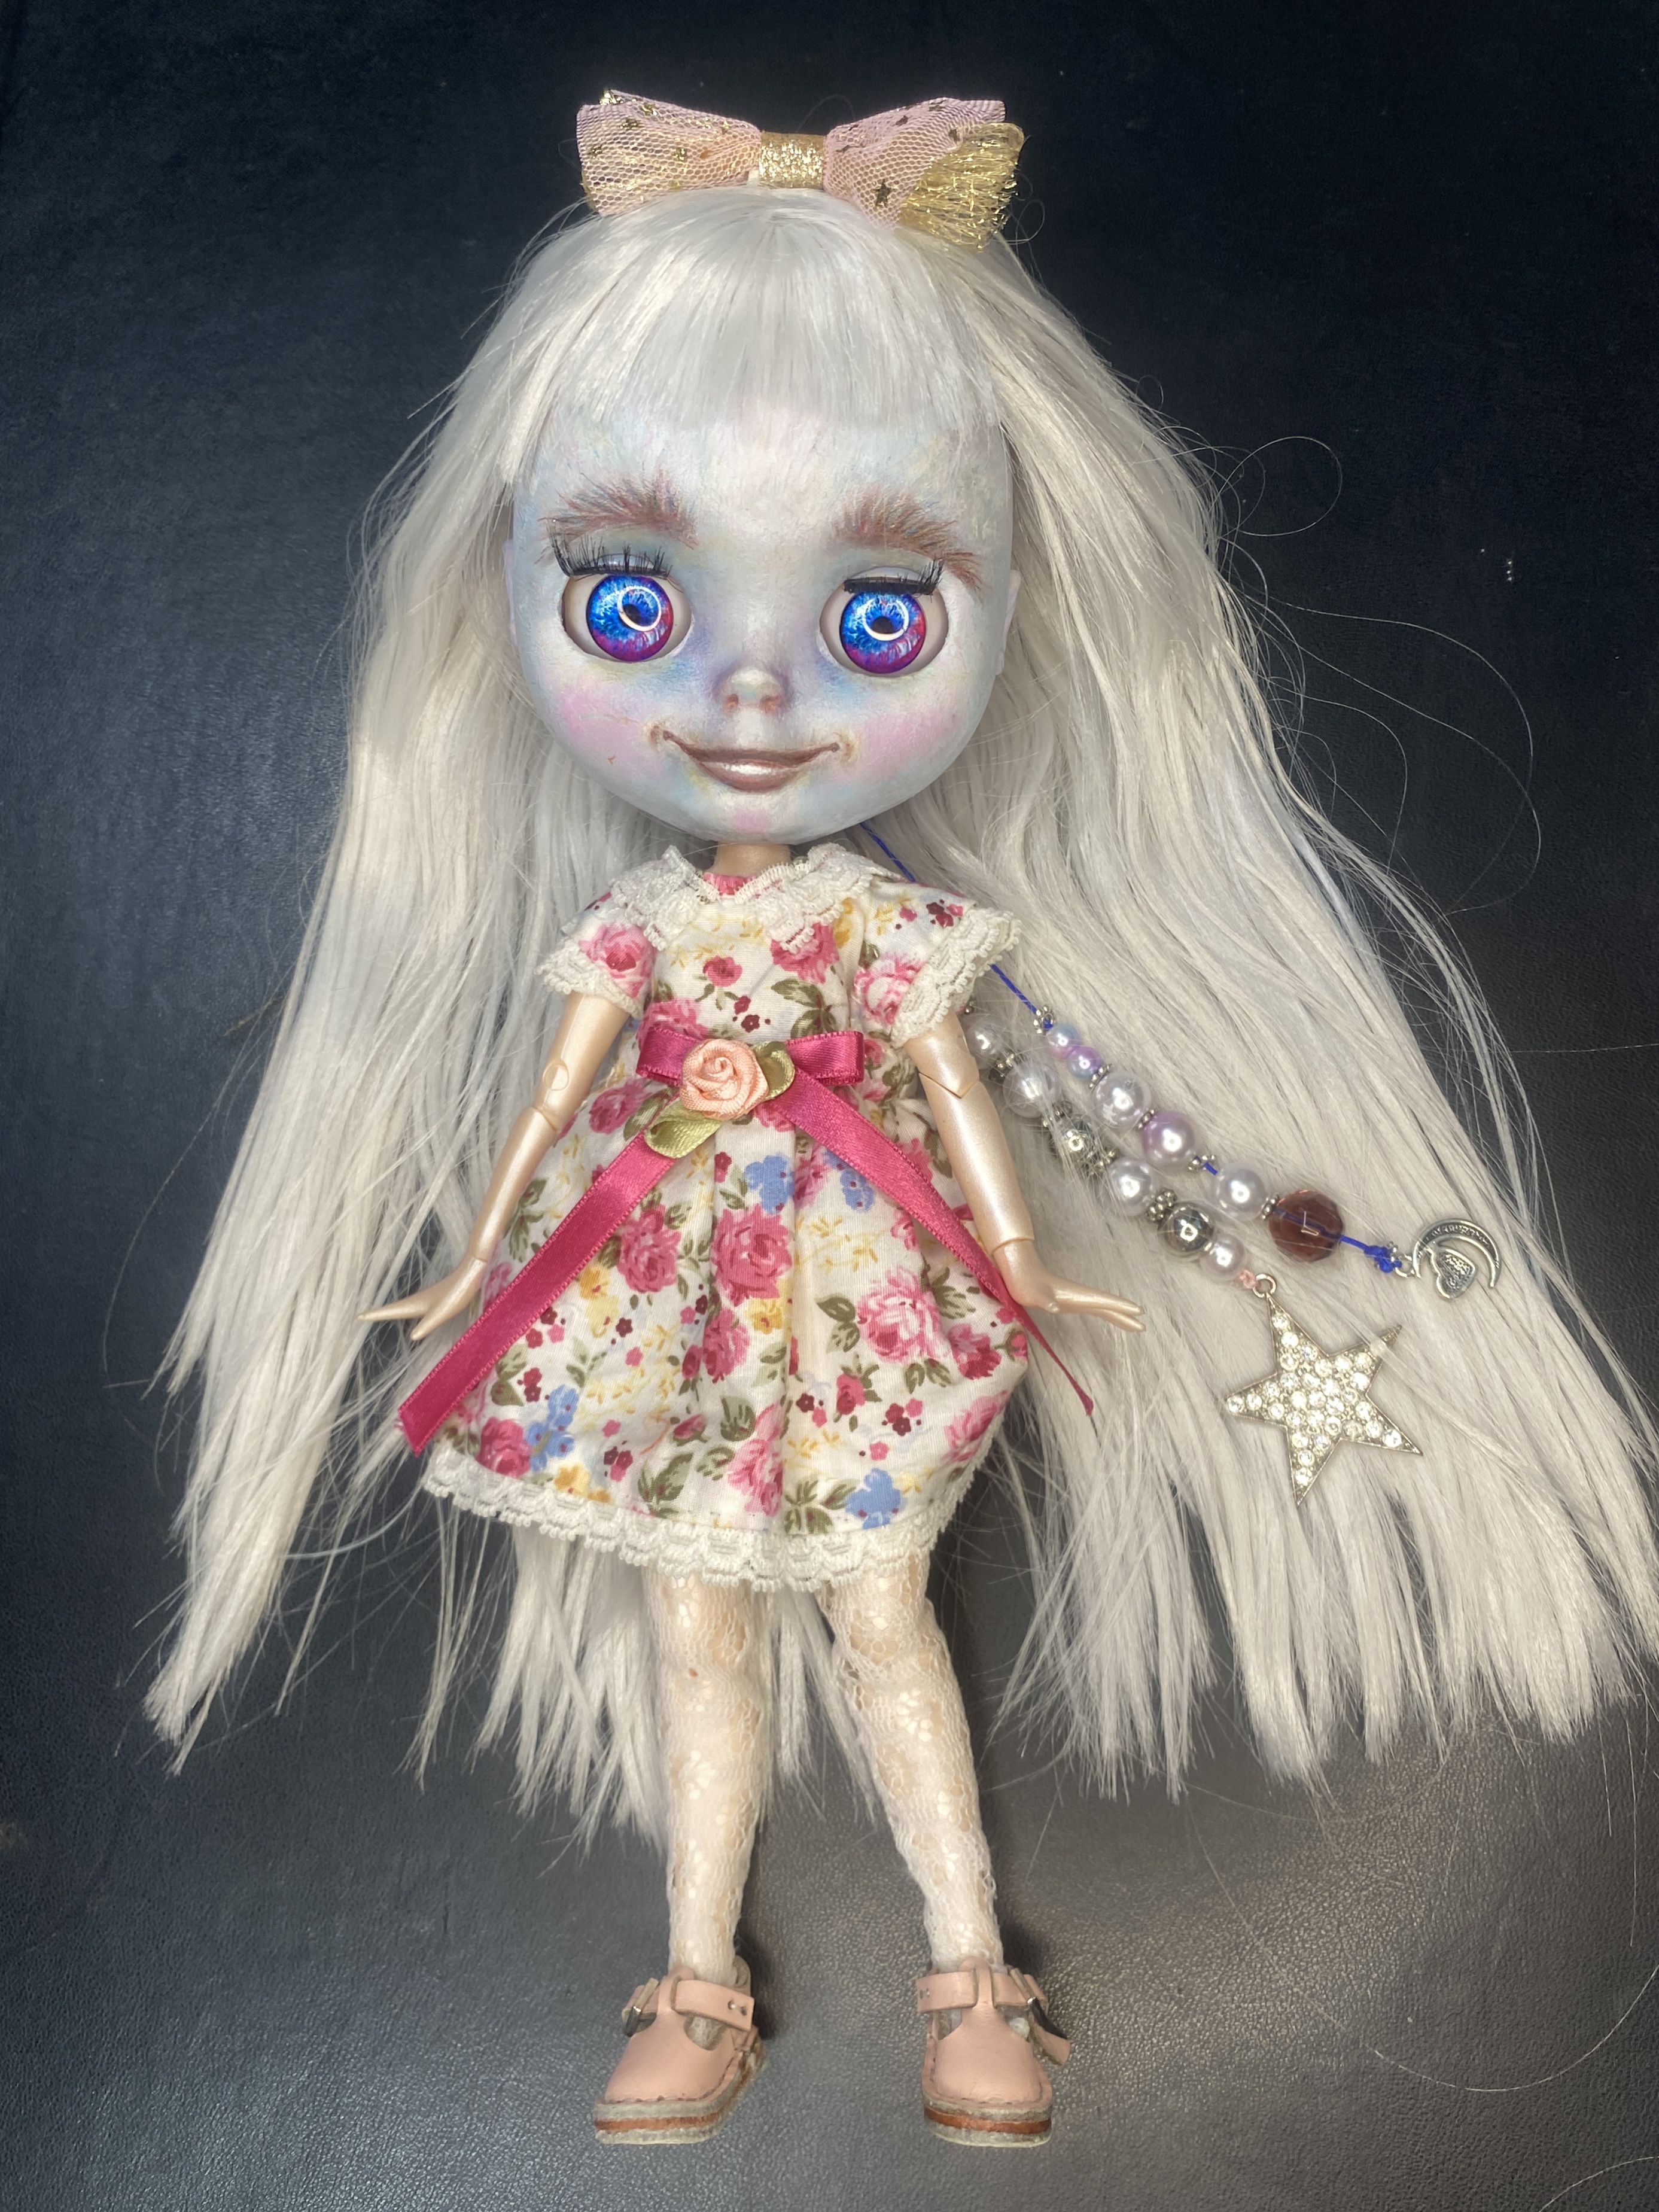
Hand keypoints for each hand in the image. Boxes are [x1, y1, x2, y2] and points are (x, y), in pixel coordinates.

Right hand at [360, 1256, 489, 1342]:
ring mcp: (425, 1297)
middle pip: (393, 1307)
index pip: (391, 1311)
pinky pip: (414, 1303)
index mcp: (415, 1305)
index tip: (359, 1316)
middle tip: (363, 1316)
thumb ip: (427, 1325)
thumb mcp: (442, 1313)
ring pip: (403, 1304)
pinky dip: (404, 1306)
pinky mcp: (434, 1295)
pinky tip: (411, 1309)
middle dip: (378, 1312)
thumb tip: (412, 1338)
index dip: (375, 1314)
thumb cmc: (457, 1293)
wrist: (469, 1271)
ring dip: (390, 1310)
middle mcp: (417, 1300)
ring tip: (379, 1314)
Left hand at [993, 1238, 1143, 1331]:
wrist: (1018, 1273)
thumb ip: (1043, 1299)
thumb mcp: (1033, 1294)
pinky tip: (1106, 1314)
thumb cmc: (1025, 1284)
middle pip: (1107, 1306)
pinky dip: (1106, 1312)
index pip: (1103, 1302)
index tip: (1139, 1312)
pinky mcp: (1069, 1300)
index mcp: (1076, 1295)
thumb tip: (1051, 1306)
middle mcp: (1079, 1296)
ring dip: (1117, 1314)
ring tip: (1132, 1323)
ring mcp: (1075, 1298)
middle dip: (1124, 1315)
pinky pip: (1093, 1308)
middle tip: (1142, 1326)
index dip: (1120, 1307)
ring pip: (1102, 1307)